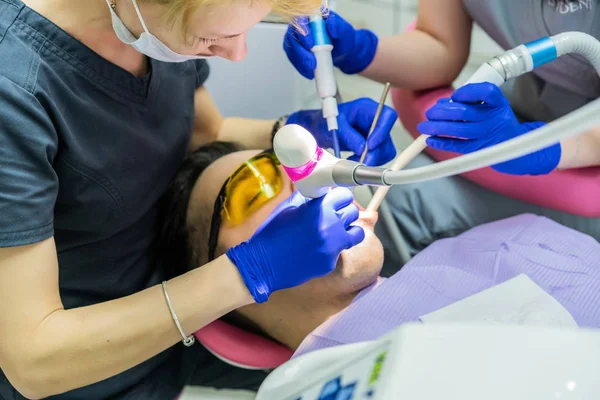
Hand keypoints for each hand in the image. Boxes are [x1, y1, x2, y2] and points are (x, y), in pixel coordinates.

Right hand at [226, 188, 364, 302]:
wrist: (263, 263)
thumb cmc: (271, 233)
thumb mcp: (287, 207)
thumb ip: (307, 196)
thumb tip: (320, 190)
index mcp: (319, 208)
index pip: (345, 195)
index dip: (340, 197)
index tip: (335, 200)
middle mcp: (331, 225)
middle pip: (353, 212)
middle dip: (344, 211)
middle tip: (333, 215)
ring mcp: (333, 246)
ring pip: (356, 232)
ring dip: (348, 230)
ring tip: (334, 232)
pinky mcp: (331, 262)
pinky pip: (341, 250)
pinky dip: (333, 248)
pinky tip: (317, 248)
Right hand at [283, 10, 378, 78]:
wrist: (343, 51)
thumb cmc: (344, 39)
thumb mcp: (345, 32)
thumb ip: (338, 27)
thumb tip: (329, 25)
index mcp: (312, 17)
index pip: (301, 20)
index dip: (302, 32)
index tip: (310, 45)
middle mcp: (301, 25)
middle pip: (292, 36)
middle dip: (300, 52)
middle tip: (311, 64)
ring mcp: (297, 38)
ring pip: (291, 49)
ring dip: (299, 61)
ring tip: (311, 71)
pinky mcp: (297, 50)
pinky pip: (293, 58)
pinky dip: (300, 67)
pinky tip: (308, 73)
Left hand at [286, 98, 396, 165]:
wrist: (322, 129)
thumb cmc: (327, 122)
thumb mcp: (335, 126)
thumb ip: (349, 136)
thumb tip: (362, 149)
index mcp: (367, 108)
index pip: (387, 116)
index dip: (382, 131)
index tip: (370, 145)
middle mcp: (375, 120)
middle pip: (386, 137)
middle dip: (375, 152)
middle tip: (361, 162)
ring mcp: (376, 133)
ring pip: (385, 149)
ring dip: (371, 159)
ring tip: (353, 161)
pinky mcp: (375, 144)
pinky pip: (380, 156)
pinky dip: (369, 162)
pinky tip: (355, 160)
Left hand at [417, 82, 560, 174]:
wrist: (514, 146)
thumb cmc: (495, 121)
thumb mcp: (490, 107)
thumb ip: (469, 102)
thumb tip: (442, 103)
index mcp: (498, 104)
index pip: (486, 92)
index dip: (467, 91)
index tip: (455, 95)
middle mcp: (494, 119)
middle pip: (465, 112)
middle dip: (442, 111)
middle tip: (430, 112)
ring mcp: (487, 135)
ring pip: (459, 130)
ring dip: (437, 128)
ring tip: (423, 126)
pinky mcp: (480, 150)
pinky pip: (458, 146)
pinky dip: (442, 142)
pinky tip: (430, 140)